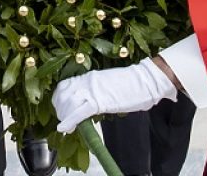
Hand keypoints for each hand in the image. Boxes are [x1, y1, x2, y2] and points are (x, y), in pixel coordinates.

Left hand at [52, 57, 176, 133]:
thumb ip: (97, 90)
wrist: (146, 80)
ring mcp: (92, 90)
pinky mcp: (100, 101)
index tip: (61, 109)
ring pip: (67, 103)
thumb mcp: (108, 83)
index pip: (64, 86)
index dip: (59, 99)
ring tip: (68, 127)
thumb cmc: (132, 83)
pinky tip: (65, 128)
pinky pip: (79, 112)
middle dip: (60, 110)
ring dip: (64, 116)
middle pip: (62, 95)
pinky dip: (69, 121)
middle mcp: (87, 81)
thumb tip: (90, 101)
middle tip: (64, 121)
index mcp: (89, 76)